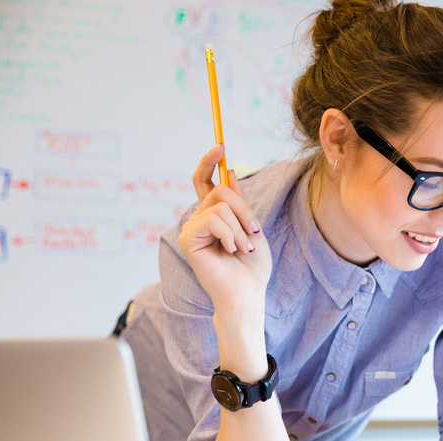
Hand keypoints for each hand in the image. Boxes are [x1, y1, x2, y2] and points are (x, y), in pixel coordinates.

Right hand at [179, 144, 271, 317]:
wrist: (247, 292)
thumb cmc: (251, 267)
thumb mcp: (251, 227)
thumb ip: (239, 202)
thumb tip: (227, 172)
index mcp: (214, 216)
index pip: (206, 182)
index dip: (209, 162)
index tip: (220, 146)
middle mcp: (200, 219)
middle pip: (220, 190)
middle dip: (245, 210)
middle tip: (254, 233)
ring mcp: (192, 229)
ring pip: (220, 205)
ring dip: (240, 228)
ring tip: (243, 248)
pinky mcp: (188, 239)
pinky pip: (213, 219)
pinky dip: (230, 234)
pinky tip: (230, 251)